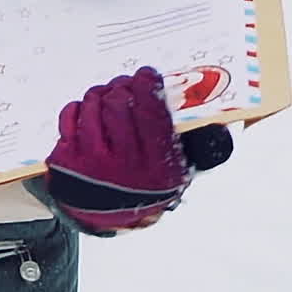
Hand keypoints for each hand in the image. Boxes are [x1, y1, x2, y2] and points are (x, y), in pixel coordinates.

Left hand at [45, 66, 188, 232]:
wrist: (103, 216)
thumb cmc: (144, 185)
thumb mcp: (176, 173)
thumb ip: (199, 148)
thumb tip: (224, 124)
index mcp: (157, 169)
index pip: (152, 113)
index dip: (149, 86)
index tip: (148, 75)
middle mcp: (125, 166)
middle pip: (120, 102)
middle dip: (123, 87)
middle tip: (126, 85)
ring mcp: (92, 162)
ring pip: (94, 103)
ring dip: (100, 94)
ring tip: (107, 98)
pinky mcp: (67, 158)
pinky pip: (70, 113)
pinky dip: (79, 107)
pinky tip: (88, 113)